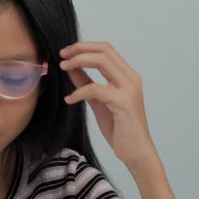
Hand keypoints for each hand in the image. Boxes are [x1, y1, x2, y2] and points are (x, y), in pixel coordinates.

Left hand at [59, 41, 158, 169]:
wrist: (136, 152)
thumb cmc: (120, 128)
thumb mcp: (98, 102)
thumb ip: (87, 84)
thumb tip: (71, 68)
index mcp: (127, 76)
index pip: (106, 49)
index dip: (84, 46)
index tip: (66, 52)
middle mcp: (131, 78)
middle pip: (104, 50)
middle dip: (80, 49)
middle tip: (62, 56)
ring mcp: (129, 89)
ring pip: (102, 62)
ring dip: (79, 61)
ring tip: (63, 67)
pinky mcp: (123, 103)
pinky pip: (96, 89)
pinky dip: (79, 91)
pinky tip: (70, 99)